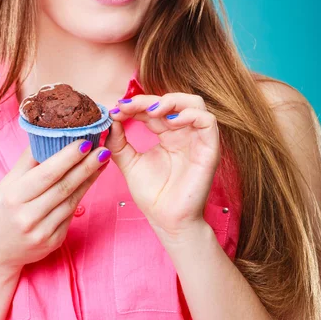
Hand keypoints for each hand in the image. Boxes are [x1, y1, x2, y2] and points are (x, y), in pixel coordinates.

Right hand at [0, 141, 111, 276]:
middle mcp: (28, 216)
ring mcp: (43, 232)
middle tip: (104, 148)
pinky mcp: (53, 242)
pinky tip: (90, 181)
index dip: (68, 158)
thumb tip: (45, 134)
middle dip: (87, 166)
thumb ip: (26, 163)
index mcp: (14, 198)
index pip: (47, 174)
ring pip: (72, 201)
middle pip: (64, 187)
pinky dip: (81, 196)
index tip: (85, 142)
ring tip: (102, 161)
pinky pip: (70, 215)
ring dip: (89, 179)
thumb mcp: (5, 186)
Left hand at [105, 93, 219, 235]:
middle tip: (128, 107)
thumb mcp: (129, 164)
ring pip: (195, 104)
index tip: (116, 109)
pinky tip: (169, 123)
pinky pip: (208, 121)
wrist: (167, 220)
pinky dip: (189, 115)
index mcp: (168, 135)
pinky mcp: (209, 149)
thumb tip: (111, 119)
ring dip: (172, 101)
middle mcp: (185, 134)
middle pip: (174, 101)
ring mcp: (198, 140)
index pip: (155, 108)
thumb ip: (119, 142)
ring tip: (150, 111)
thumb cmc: (153, 196)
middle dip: (149, 100)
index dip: (136, 104)